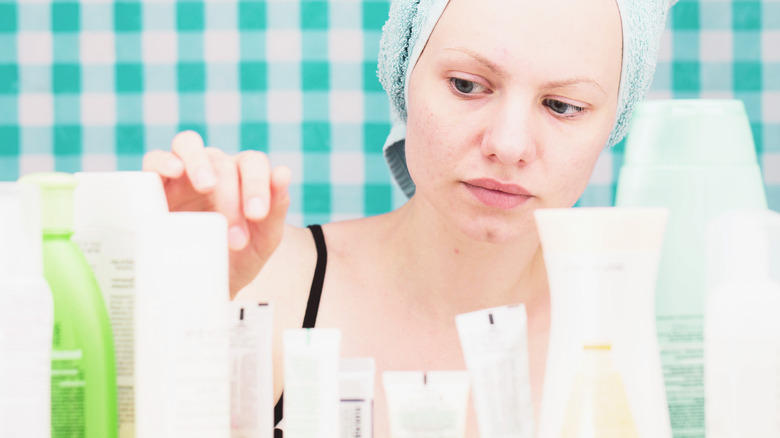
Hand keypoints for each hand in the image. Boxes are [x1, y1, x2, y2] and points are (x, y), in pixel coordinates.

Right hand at [143, 131, 290, 295]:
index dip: (258, 184)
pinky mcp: (154, 185)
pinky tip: (175, 171)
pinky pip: (154, 160)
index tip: (257, 215)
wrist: (204, 286)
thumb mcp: (263, 239)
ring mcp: (183, 173)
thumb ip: (276, 208)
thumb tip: (284, 172)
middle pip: (224, 163)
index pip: (253, 164)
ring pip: (188, 144)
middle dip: (231, 199)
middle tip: (234, 236)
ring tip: (207, 186)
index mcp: (243, 176)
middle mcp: (214, 168)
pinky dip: (163, 161)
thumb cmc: (237, 258)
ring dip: (199, 162)